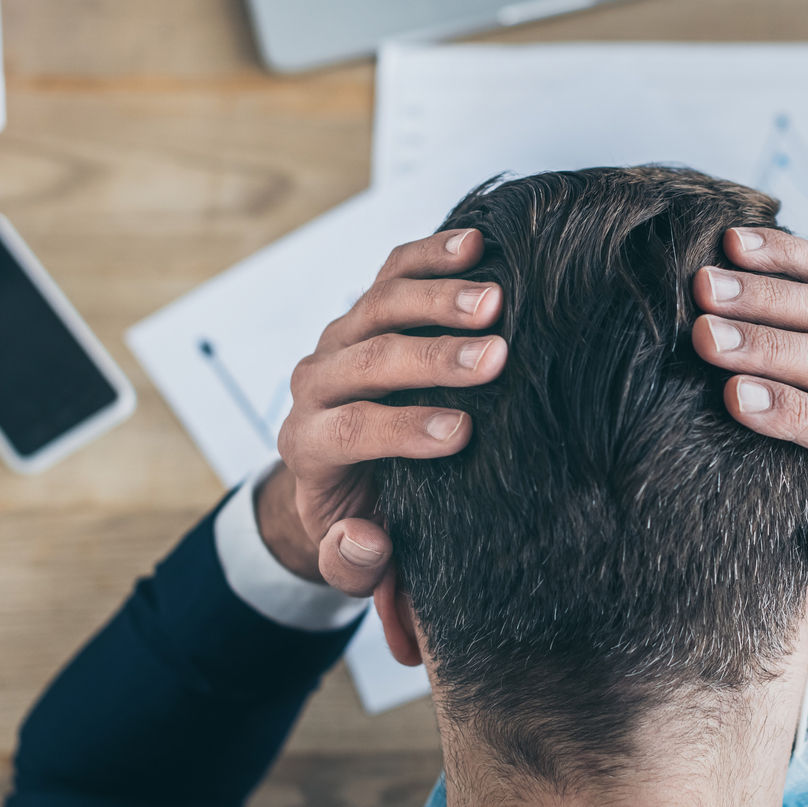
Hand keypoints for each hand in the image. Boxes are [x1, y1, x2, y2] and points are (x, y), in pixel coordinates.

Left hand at [271, 228, 508, 594]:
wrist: (339, 473)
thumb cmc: (360, 516)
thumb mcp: (350, 561)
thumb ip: (351, 563)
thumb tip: (363, 537)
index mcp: (311, 444)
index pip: (349, 429)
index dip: (402, 429)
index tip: (462, 432)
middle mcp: (318, 383)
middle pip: (368, 358)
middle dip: (432, 357)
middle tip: (494, 358)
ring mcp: (343, 338)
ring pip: (381, 303)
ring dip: (439, 298)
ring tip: (496, 300)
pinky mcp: (369, 308)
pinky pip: (395, 270)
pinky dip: (433, 253)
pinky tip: (478, 243)